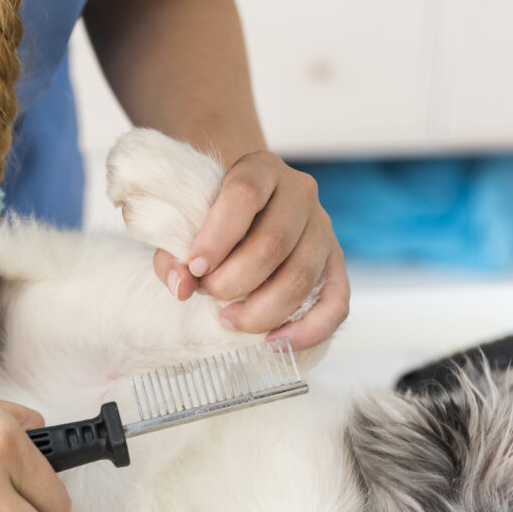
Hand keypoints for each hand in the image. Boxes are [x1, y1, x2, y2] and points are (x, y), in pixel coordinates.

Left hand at [154, 151, 349, 349]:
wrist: (249, 212)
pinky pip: (336, 305)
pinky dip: (306, 331)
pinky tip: (272, 343)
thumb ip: (175, 253)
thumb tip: (182, 287)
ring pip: (302, 277)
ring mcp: (325, 229)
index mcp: (261, 169)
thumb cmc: (213, 221)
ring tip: (229, 320)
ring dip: (261, 310)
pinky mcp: (337, 265)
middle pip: (273, 243)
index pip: (245, 194)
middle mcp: (300, 193)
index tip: (196, 267)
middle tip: (208, 294)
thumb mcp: (187, 226)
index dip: (218, 236)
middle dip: (234, 281)